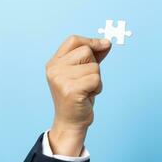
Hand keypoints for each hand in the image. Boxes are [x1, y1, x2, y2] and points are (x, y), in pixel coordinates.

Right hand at [45, 35, 110, 155]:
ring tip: (86, 90)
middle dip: (94, 65)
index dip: (91, 41)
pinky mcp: (70, 90)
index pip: (74, 40)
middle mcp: (54, 69)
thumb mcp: (83, 72)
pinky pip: (96, 79)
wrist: (71, 121)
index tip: (105, 44)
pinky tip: (88, 96)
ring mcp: (60, 79)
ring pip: (94, 67)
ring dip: (97, 79)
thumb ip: (93, 56)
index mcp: (54, 62)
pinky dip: (97, 88)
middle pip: (86, 51)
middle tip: (86, 81)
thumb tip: (106, 42)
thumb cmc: (78, 96)